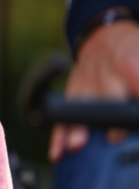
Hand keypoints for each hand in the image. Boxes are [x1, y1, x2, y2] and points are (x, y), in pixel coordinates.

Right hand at [49, 22, 138, 161]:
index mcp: (130, 66)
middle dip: (113, 122)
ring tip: (77, 145)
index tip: (135, 125)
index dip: (134, 112)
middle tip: (116, 138)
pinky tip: (57, 151)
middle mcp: (107, 77)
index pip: (136, 88)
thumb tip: (138, 108)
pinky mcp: (73, 93)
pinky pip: (63, 116)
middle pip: (109, 102)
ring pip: (82, 110)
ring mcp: (87, 86)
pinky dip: (59, 134)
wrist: (105, 36)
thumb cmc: (133, 52)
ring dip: (78, 128)